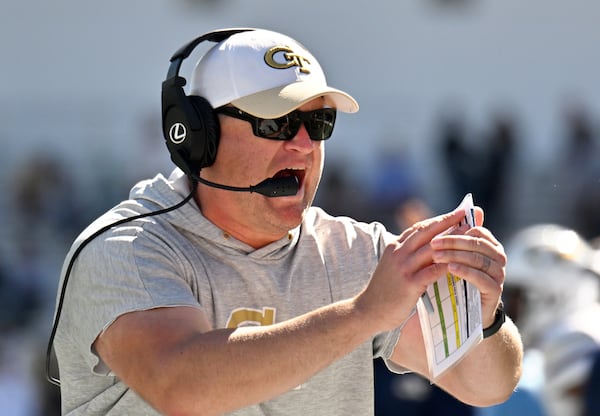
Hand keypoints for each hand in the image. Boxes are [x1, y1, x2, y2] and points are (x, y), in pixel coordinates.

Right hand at [355, 208, 467, 331]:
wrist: (368, 310)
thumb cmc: (385, 290)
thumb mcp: (393, 265)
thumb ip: (409, 255)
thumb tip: (431, 248)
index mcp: (394, 246)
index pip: (419, 227)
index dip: (438, 219)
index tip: (455, 213)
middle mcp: (398, 252)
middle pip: (426, 231)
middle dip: (447, 221)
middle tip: (464, 214)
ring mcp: (403, 267)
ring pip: (431, 248)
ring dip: (452, 241)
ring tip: (469, 236)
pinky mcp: (408, 284)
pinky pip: (432, 271)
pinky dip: (447, 265)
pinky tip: (462, 263)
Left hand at [430, 207, 506, 326]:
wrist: (466, 311)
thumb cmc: (459, 278)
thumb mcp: (456, 256)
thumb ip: (457, 237)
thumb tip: (467, 209)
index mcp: (491, 246)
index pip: (477, 231)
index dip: (456, 230)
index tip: (436, 232)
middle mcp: (498, 258)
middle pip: (477, 244)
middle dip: (454, 242)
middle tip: (433, 243)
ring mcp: (499, 274)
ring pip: (479, 259)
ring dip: (456, 255)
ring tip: (437, 256)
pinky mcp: (496, 291)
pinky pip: (481, 278)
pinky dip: (465, 271)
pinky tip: (450, 268)